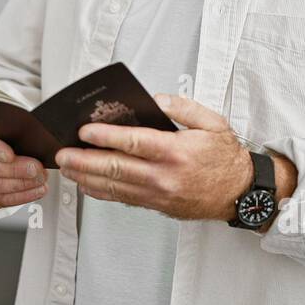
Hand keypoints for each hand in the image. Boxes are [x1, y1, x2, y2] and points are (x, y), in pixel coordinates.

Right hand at [0, 116, 47, 209]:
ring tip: (39, 181)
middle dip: (14, 170)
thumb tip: (35, 138)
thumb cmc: (1, 130)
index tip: (11, 155)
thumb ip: (16, 127)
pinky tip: (33, 191)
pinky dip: (17, 197)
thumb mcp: (7, 122)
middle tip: (35, 170)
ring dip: (18, 186)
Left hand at [55, 93, 269, 220]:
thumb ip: (183, 107)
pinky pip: (123, 199)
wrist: (240, 193)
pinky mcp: (157, 205)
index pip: (132, 142)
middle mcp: (163, 175)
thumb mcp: (212, 123)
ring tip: (67, 168)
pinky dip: (101, 192)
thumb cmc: (225, 158)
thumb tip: (155, 100)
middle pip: (115, 167)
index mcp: (175, 151)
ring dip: (86, 177)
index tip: (84, 131)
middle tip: (63, 153)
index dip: (104, 137)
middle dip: (84, 160)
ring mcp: (158, 194)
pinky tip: (87, 184)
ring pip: (114, 186)